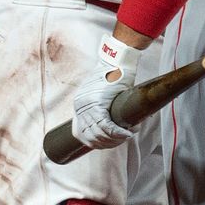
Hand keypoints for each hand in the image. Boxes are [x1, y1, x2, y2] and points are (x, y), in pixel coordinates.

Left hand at [71, 35, 141, 149]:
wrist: (116, 60)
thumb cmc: (112, 74)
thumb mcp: (100, 92)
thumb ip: (101, 106)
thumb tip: (111, 123)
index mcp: (79, 105)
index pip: (81, 133)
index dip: (94, 142)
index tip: (106, 144)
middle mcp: (80, 106)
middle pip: (90, 136)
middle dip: (106, 143)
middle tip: (120, 141)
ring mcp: (88, 105)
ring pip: (99, 133)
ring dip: (114, 140)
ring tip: (125, 137)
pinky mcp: (99, 103)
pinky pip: (107, 125)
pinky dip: (117, 133)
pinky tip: (126, 134)